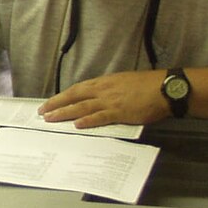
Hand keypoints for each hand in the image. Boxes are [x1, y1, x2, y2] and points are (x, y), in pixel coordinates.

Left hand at [40, 70, 166, 128]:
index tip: (51, 102)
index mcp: (105, 82)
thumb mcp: (124, 82)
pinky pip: (100, 117)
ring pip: (82, 107)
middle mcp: (104, 90)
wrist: (164, 88)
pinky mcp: (120, 112)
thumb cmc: (148, 86)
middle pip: (74, 96)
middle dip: (56, 104)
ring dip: (64, 113)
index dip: (63, 96)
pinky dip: (87, 121)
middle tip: (42, 111)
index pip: (78, 89)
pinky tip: (76, 125)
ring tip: (50, 118)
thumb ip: (110, 90)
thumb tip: (100, 99)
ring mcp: (111, 101)